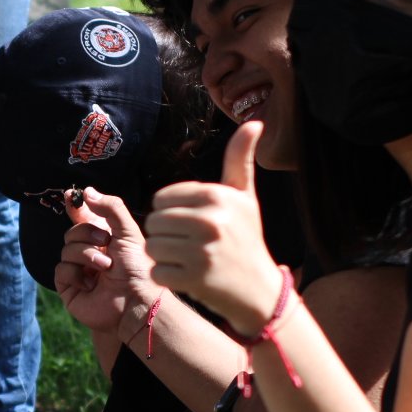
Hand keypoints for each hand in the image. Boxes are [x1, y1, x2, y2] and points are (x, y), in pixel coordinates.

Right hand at [53, 186, 158, 337]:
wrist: (136, 301)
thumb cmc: (138, 269)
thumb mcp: (129, 232)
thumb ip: (111, 208)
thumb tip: (86, 191)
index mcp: (104, 239)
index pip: (83, 218)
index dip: (75, 206)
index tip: (70, 195)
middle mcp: (90, 253)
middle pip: (72, 232)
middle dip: (87, 235)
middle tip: (105, 243)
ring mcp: (78, 270)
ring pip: (66, 249)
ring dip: (87, 256)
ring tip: (105, 269)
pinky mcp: (69, 287)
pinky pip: (61, 269)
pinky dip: (76, 274)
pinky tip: (91, 285)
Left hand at [143, 121, 281, 331]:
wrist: (260, 289)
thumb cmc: (246, 239)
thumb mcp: (245, 197)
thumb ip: (240, 159)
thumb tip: (254, 122)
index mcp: (218, 196)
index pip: (161, 198)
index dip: (170, 212)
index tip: (192, 224)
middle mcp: (211, 220)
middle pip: (153, 222)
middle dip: (165, 235)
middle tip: (189, 245)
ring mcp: (203, 251)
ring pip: (152, 246)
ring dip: (164, 257)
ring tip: (188, 259)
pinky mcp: (195, 279)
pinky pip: (157, 271)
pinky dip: (167, 277)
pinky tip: (187, 277)